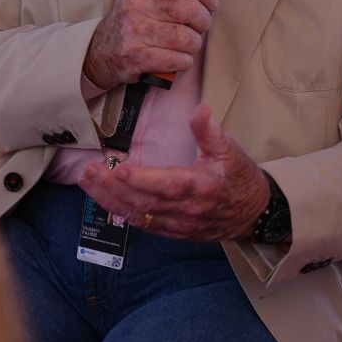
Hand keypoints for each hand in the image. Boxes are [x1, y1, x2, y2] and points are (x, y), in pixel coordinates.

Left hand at [78, 104, 269, 242]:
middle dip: (112, 187)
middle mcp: (186, 210)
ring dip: (109, 199)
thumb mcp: (231, 150)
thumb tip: (200, 109)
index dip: (141, 179)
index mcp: (200, 187)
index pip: (166, 185)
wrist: (254, 214)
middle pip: (143, 202)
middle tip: (88, 170)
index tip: (118, 168)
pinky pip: (143, 225)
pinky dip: (121, 213)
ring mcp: (178, 224)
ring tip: (87, 181)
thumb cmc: (240, 178)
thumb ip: (210, 131)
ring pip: (138, 215)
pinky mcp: (173, 231)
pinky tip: (104, 200)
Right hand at [83, 0, 230, 90]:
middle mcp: (136, 3)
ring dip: (194, 45)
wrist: (100, 52)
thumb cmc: (135, 22)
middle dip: (203, 21)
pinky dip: (184, 62)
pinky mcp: (136, 56)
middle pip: (189, 8)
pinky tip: (178, 59)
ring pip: (186, 37)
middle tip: (200, 27)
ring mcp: (134, 30)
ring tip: (187, 45)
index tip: (212, 3)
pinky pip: (177, 59)